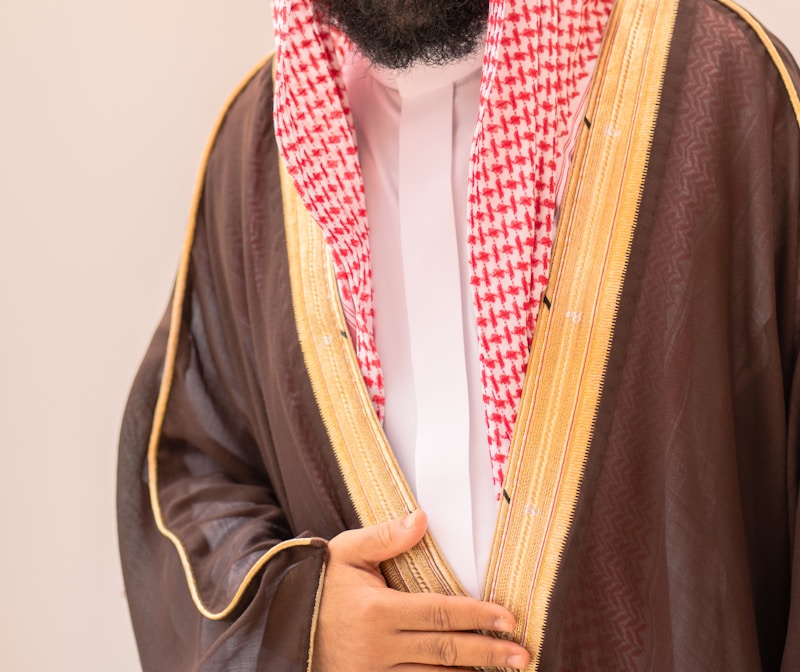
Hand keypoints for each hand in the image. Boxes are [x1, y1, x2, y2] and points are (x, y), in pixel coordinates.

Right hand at [311, 510, 530, 670]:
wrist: (283, 624)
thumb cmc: (320, 583)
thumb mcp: (347, 551)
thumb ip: (385, 536)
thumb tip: (422, 518)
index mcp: (377, 611)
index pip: (439, 612)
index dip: (477, 616)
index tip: (508, 618)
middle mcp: (379, 647)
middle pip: (445, 651)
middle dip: (488, 652)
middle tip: (523, 655)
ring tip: (507, 670)